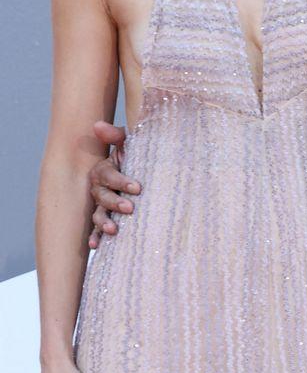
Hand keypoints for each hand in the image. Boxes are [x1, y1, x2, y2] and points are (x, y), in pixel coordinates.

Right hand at [88, 120, 139, 246]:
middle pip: (102, 196)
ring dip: (103, 222)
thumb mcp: (130, 143)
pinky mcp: (107, 219)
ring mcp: (103, 205)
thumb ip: (116, 135)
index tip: (138, 187)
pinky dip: (95, 237)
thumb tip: (97, 126)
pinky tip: (95, 246)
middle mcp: (101, 188)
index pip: (108, 175)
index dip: (121, 181)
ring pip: (98, 214)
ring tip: (114, 229)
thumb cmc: (137, 157)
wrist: (146, 173)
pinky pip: (97, 229)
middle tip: (130, 207)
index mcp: (105, 170)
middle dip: (115, 202)